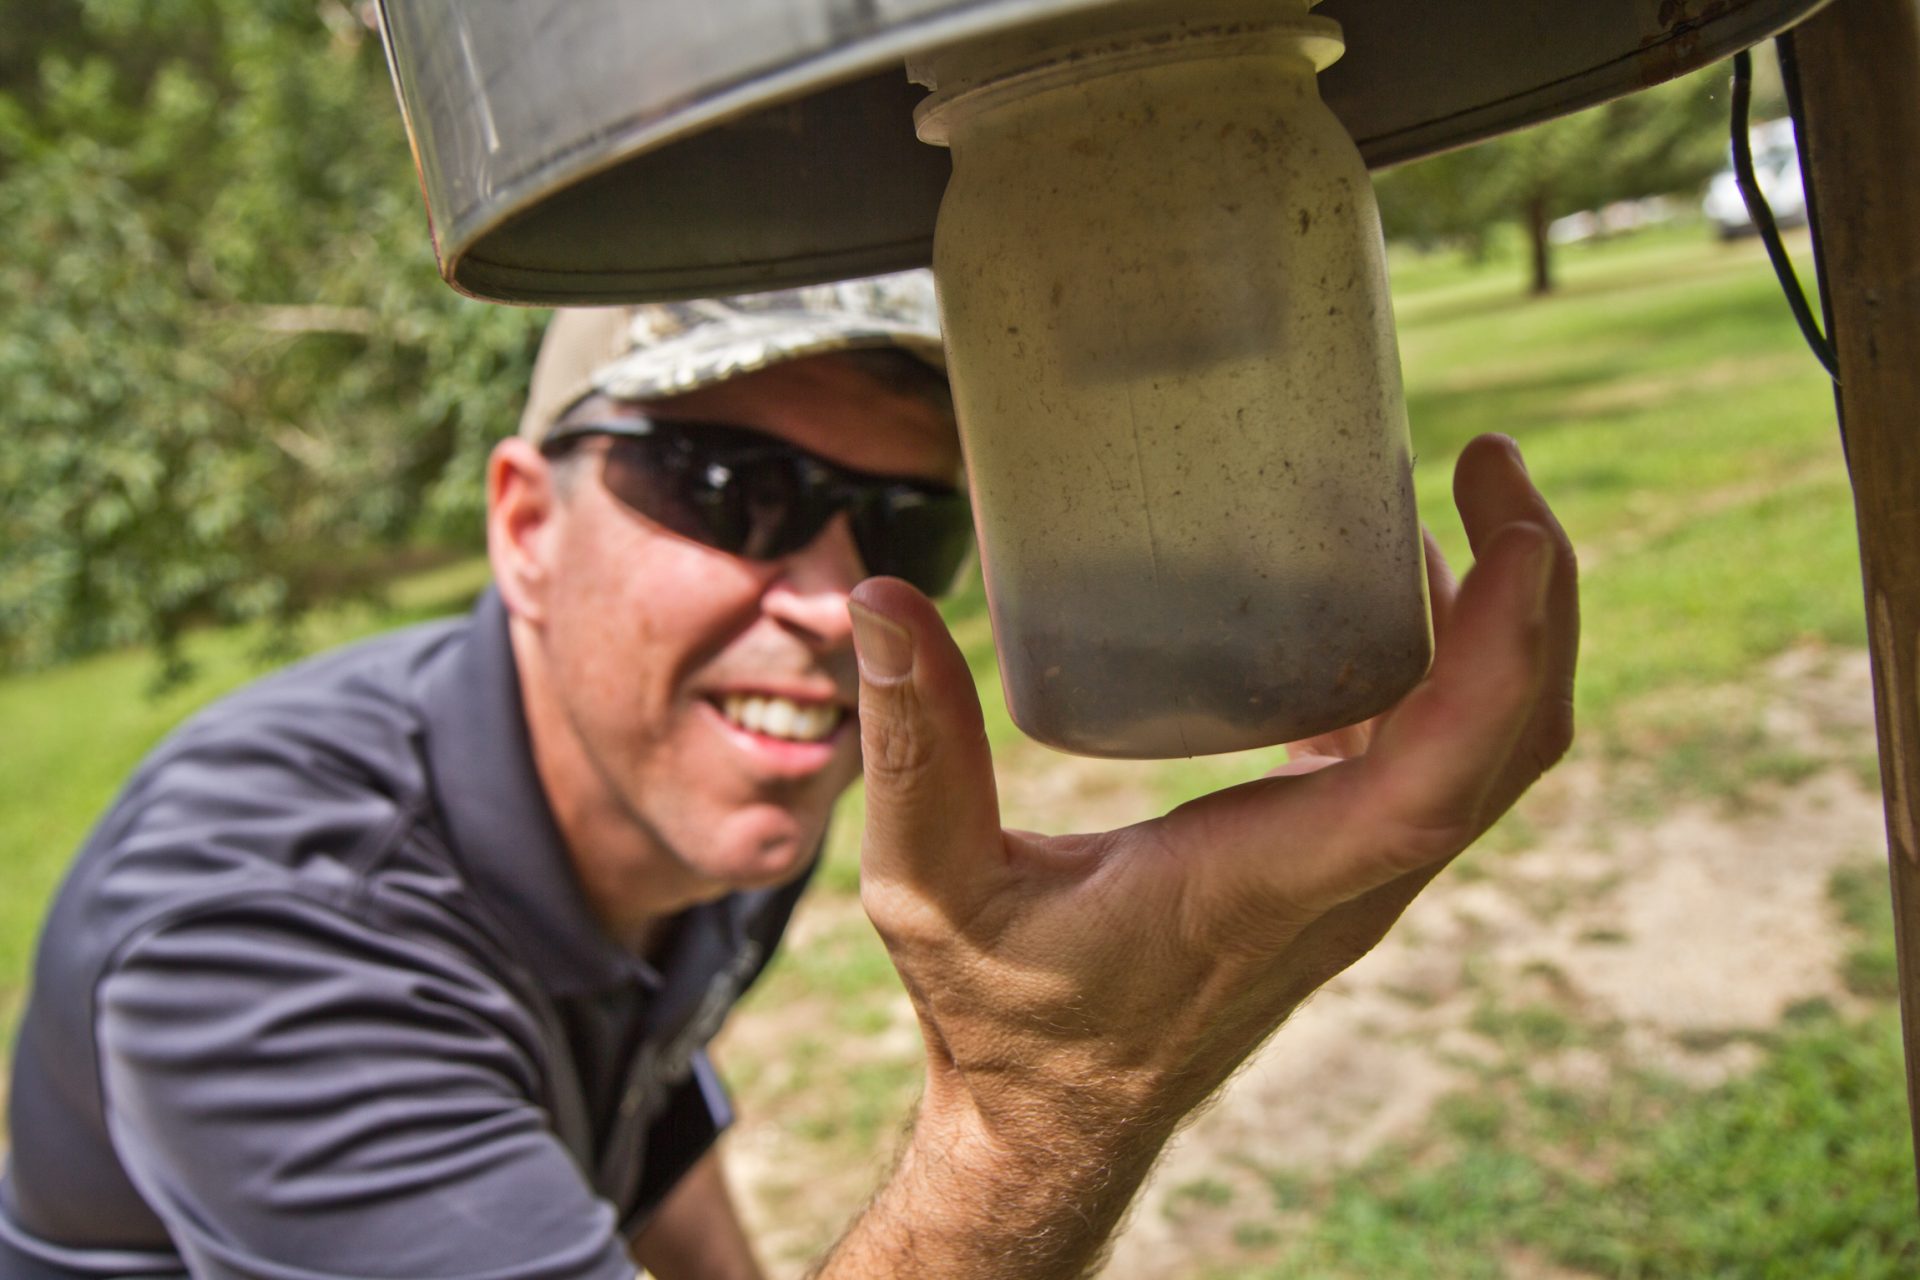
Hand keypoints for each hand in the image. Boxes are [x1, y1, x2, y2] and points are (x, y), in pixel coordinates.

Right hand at [823, 434, 1577, 1276]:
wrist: (1057, 1121)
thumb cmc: (1003, 1016)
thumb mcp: (929, 891)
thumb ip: (913, 751)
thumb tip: (883, 599)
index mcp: (1258, 886)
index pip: (1430, 781)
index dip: (1499, 654)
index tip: (1518, 531)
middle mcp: (1341, 886)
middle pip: (1509, 745)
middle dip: (1535, 598)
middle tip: (1491, 466)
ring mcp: (1354, 882)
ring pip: (1494, 753)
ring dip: (1506, 628)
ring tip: (1454, 504)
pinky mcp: (1338, 869)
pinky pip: (1439, 762)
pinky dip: (1449, 670)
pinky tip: (1373, 603)